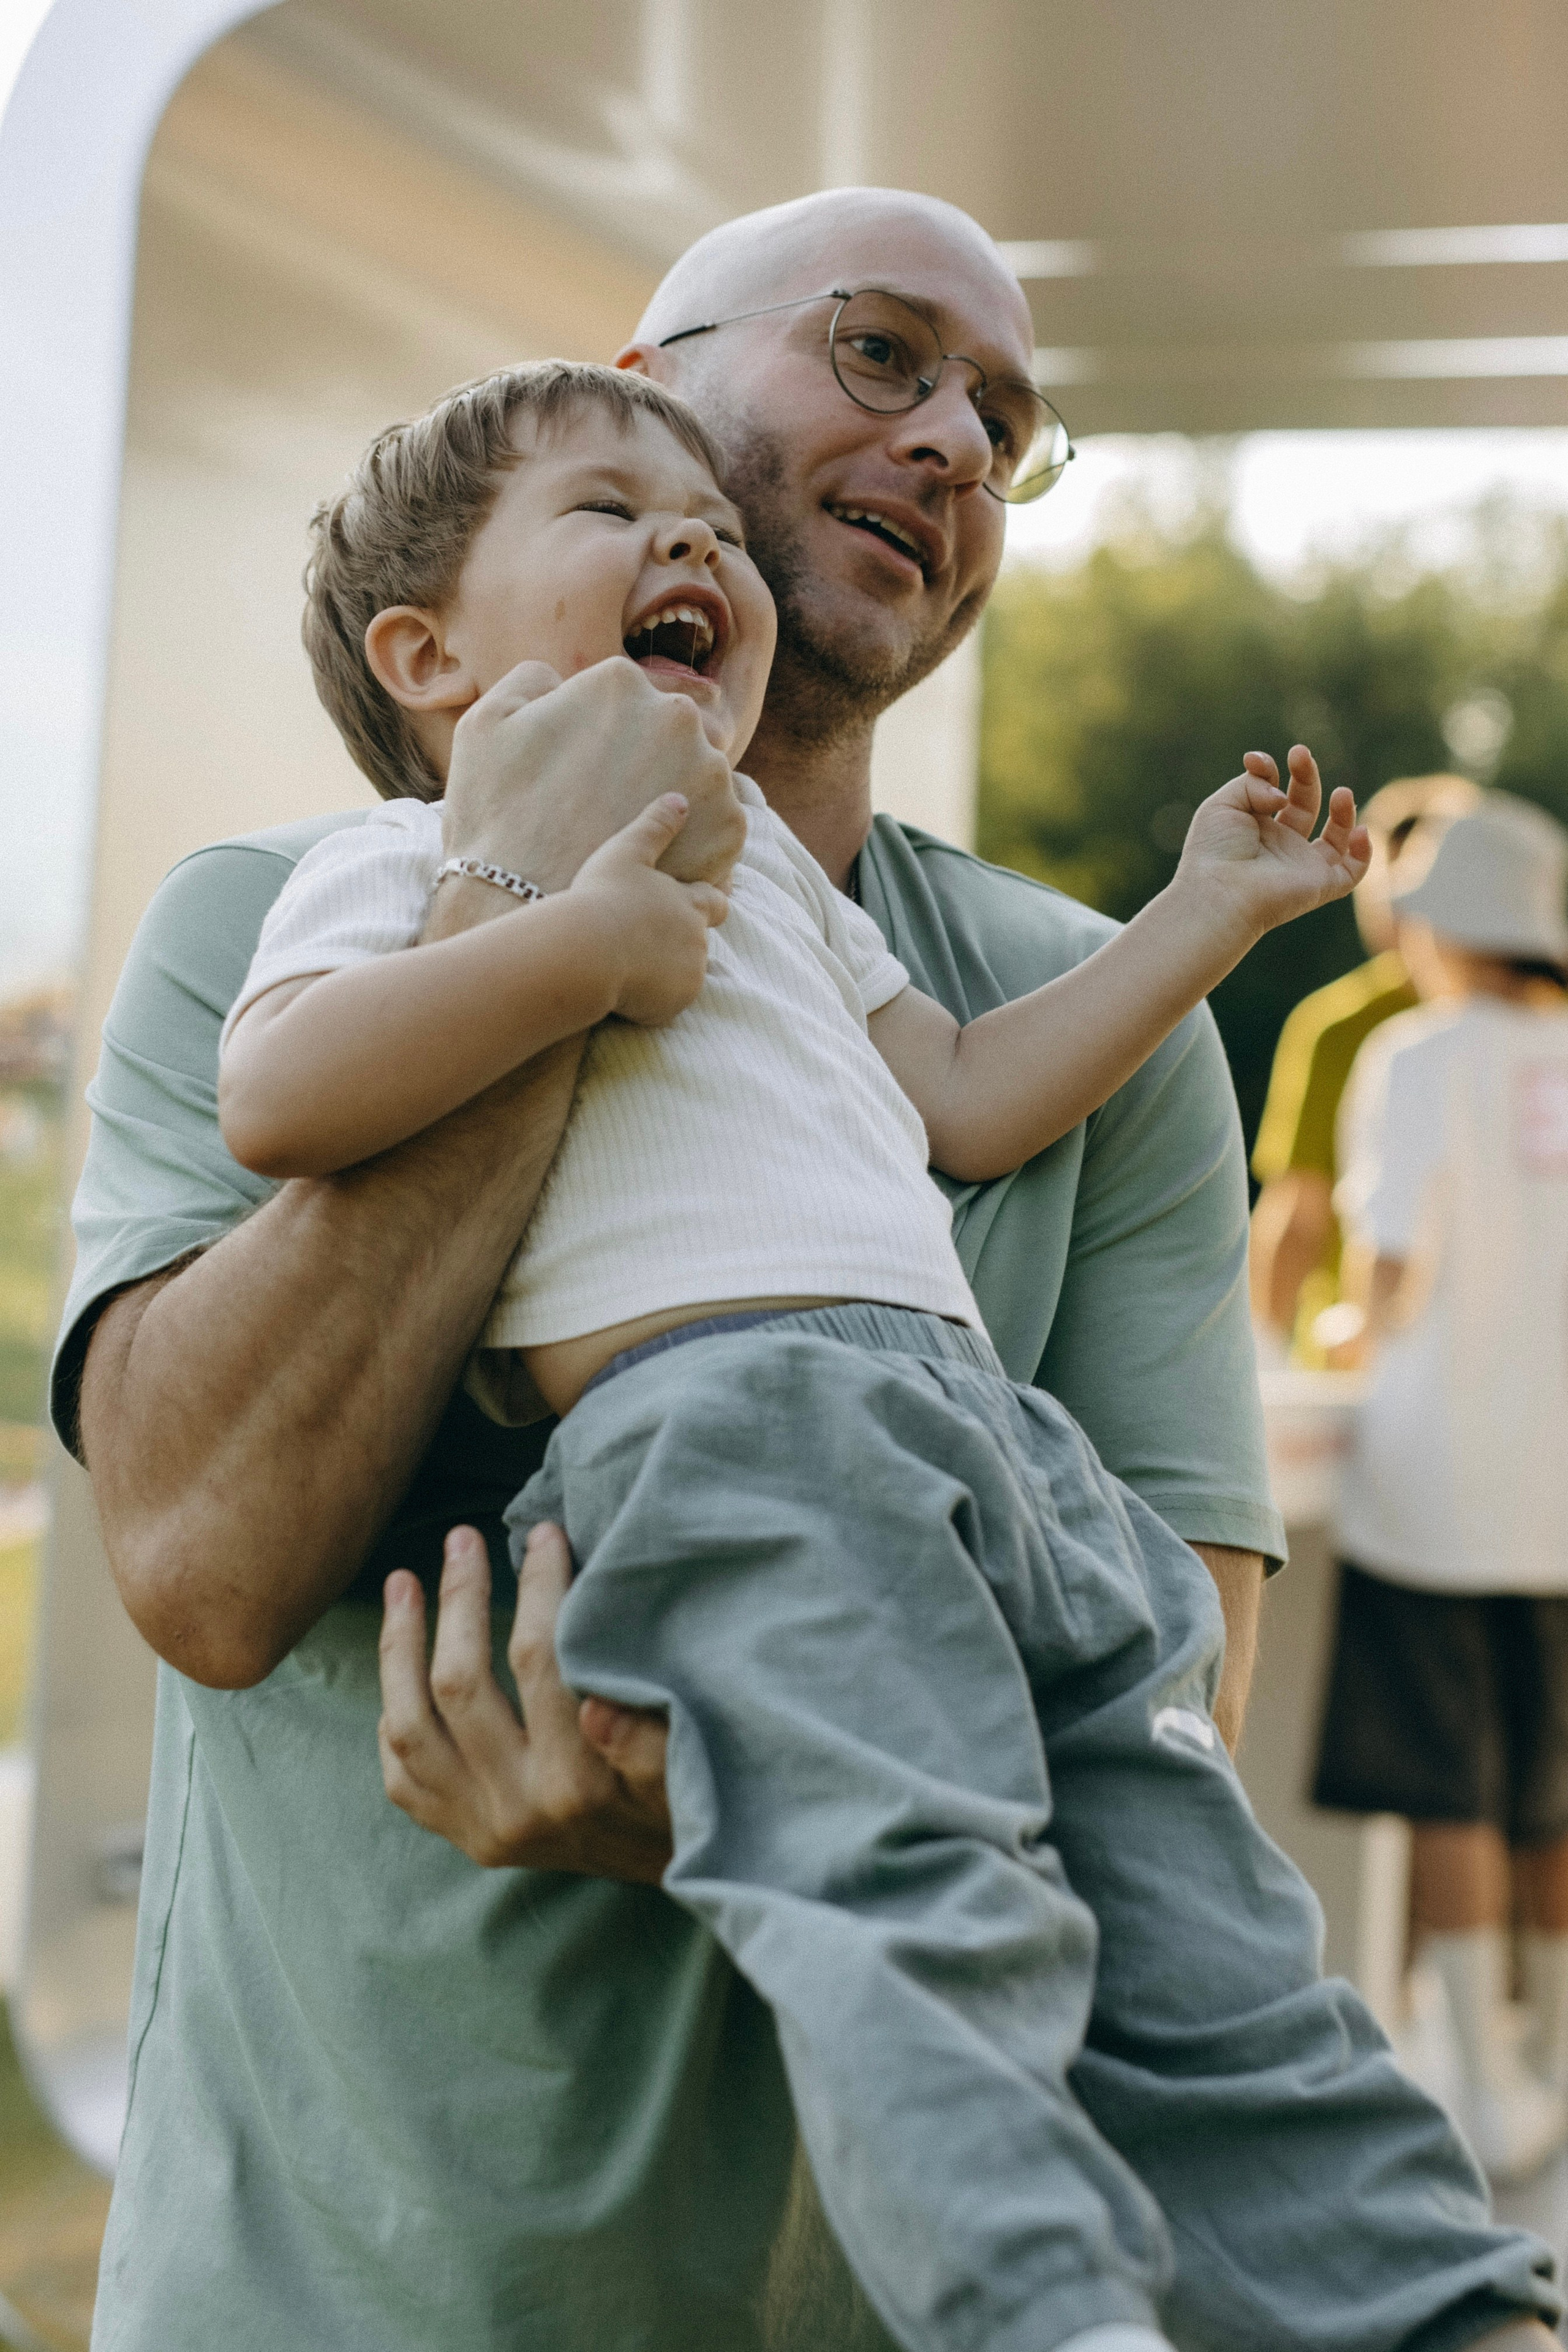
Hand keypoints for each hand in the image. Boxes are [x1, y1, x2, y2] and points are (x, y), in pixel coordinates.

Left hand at [378, 1524, 672, 1879]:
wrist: (677, 1866)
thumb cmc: (687, 1796)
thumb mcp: (685, 1768)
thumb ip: (645, 1741)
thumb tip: (595, 1704)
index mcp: (575, 1784)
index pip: (539, 1662)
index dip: (537, 1586)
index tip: (542, 1534)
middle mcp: (516, 1810)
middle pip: (459, 1685)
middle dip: (457, 1598)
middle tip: (462, 1538)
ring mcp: (480, 1827)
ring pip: (408, 1727)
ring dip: (399, 1648)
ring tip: (402, 1581)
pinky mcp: (463, 1837)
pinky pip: (401, 1775)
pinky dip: (391, 1715)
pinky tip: (399, 1664)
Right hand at [442, 657, 745, 895]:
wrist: (522, 904)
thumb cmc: (495, 815)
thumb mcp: (485, 723)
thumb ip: (530, 681)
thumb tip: (561, 680)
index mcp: (621, 684)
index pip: (622, 701)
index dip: (599, 740)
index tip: (580, 774)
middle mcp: (677, 717)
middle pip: (666, 735)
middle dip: (643, 764)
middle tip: (604, 807)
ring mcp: (711, 773)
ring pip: (696, 780)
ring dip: (672, 802)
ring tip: (627, 840)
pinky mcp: (730, 829)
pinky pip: (716, 827)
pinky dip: (693, 844)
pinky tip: (656, 863)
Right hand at [569, 793, 729, 1025]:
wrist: (585, 952)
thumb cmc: (601, 897)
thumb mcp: (626, 851)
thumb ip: (655, 825)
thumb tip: (680, 798)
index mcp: (690, 903)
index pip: (717, 902)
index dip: (712, 901)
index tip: (710, 902)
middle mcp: (697, 939)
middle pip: (699, 942)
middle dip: (682, 942)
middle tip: (653, 942)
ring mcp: (689, 975)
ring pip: (682, 975)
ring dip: (664, 972)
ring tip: (628, 968)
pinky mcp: (673, 1005)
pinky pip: (665, 1006)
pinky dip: (650, 1002)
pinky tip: (621, 992)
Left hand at [1175, 746, 1370, 941]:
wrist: (1220, 891)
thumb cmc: (1214, 851)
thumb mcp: (1224, 802)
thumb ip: (1254, 783)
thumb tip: (1282, 794)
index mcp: (1254, 828)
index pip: (1275, 793)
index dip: (1270, 771)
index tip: (1257, 762)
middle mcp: (1279, 847)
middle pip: (1305, 806)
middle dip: (1306, 777)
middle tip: (1300, 754)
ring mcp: (1301, 867)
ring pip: (1334, 839)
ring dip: (1343, 812)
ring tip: (1342, 792)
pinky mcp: (1320, 886)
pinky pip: (1351, 872)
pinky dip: (1363, 852)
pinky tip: (1358, 830)